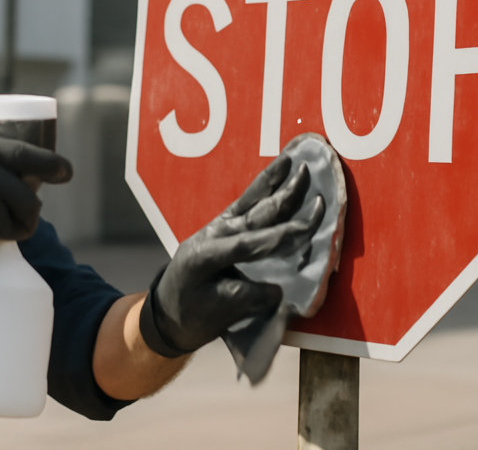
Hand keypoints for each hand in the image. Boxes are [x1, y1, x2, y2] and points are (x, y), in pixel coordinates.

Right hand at [0, 133, 72, 303]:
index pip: (23, 151)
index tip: (66, 170)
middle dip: (46, 185)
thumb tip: (42, 163)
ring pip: (28, 206)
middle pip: (30, 181)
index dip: (51, 161)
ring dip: (23, 220)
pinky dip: (10, 236)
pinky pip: (16, 229)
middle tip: (53, 186)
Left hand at [139, 155, 323, 356]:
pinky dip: (264, 186)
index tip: (306, 230)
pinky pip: (247, 202)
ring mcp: (218, 227)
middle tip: (309, 177)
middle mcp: (213, 234)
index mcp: (206, 256)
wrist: (168, 310)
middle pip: (254, 214)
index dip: (278, 238)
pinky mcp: (223, 225)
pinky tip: (278, 171)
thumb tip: (279, 290)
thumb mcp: (217, 314)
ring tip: (295, 162)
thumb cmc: (192, 315)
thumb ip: (248, 299)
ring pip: (252, 201)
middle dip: (284, 197)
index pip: (248, 243)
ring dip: (275, 182)